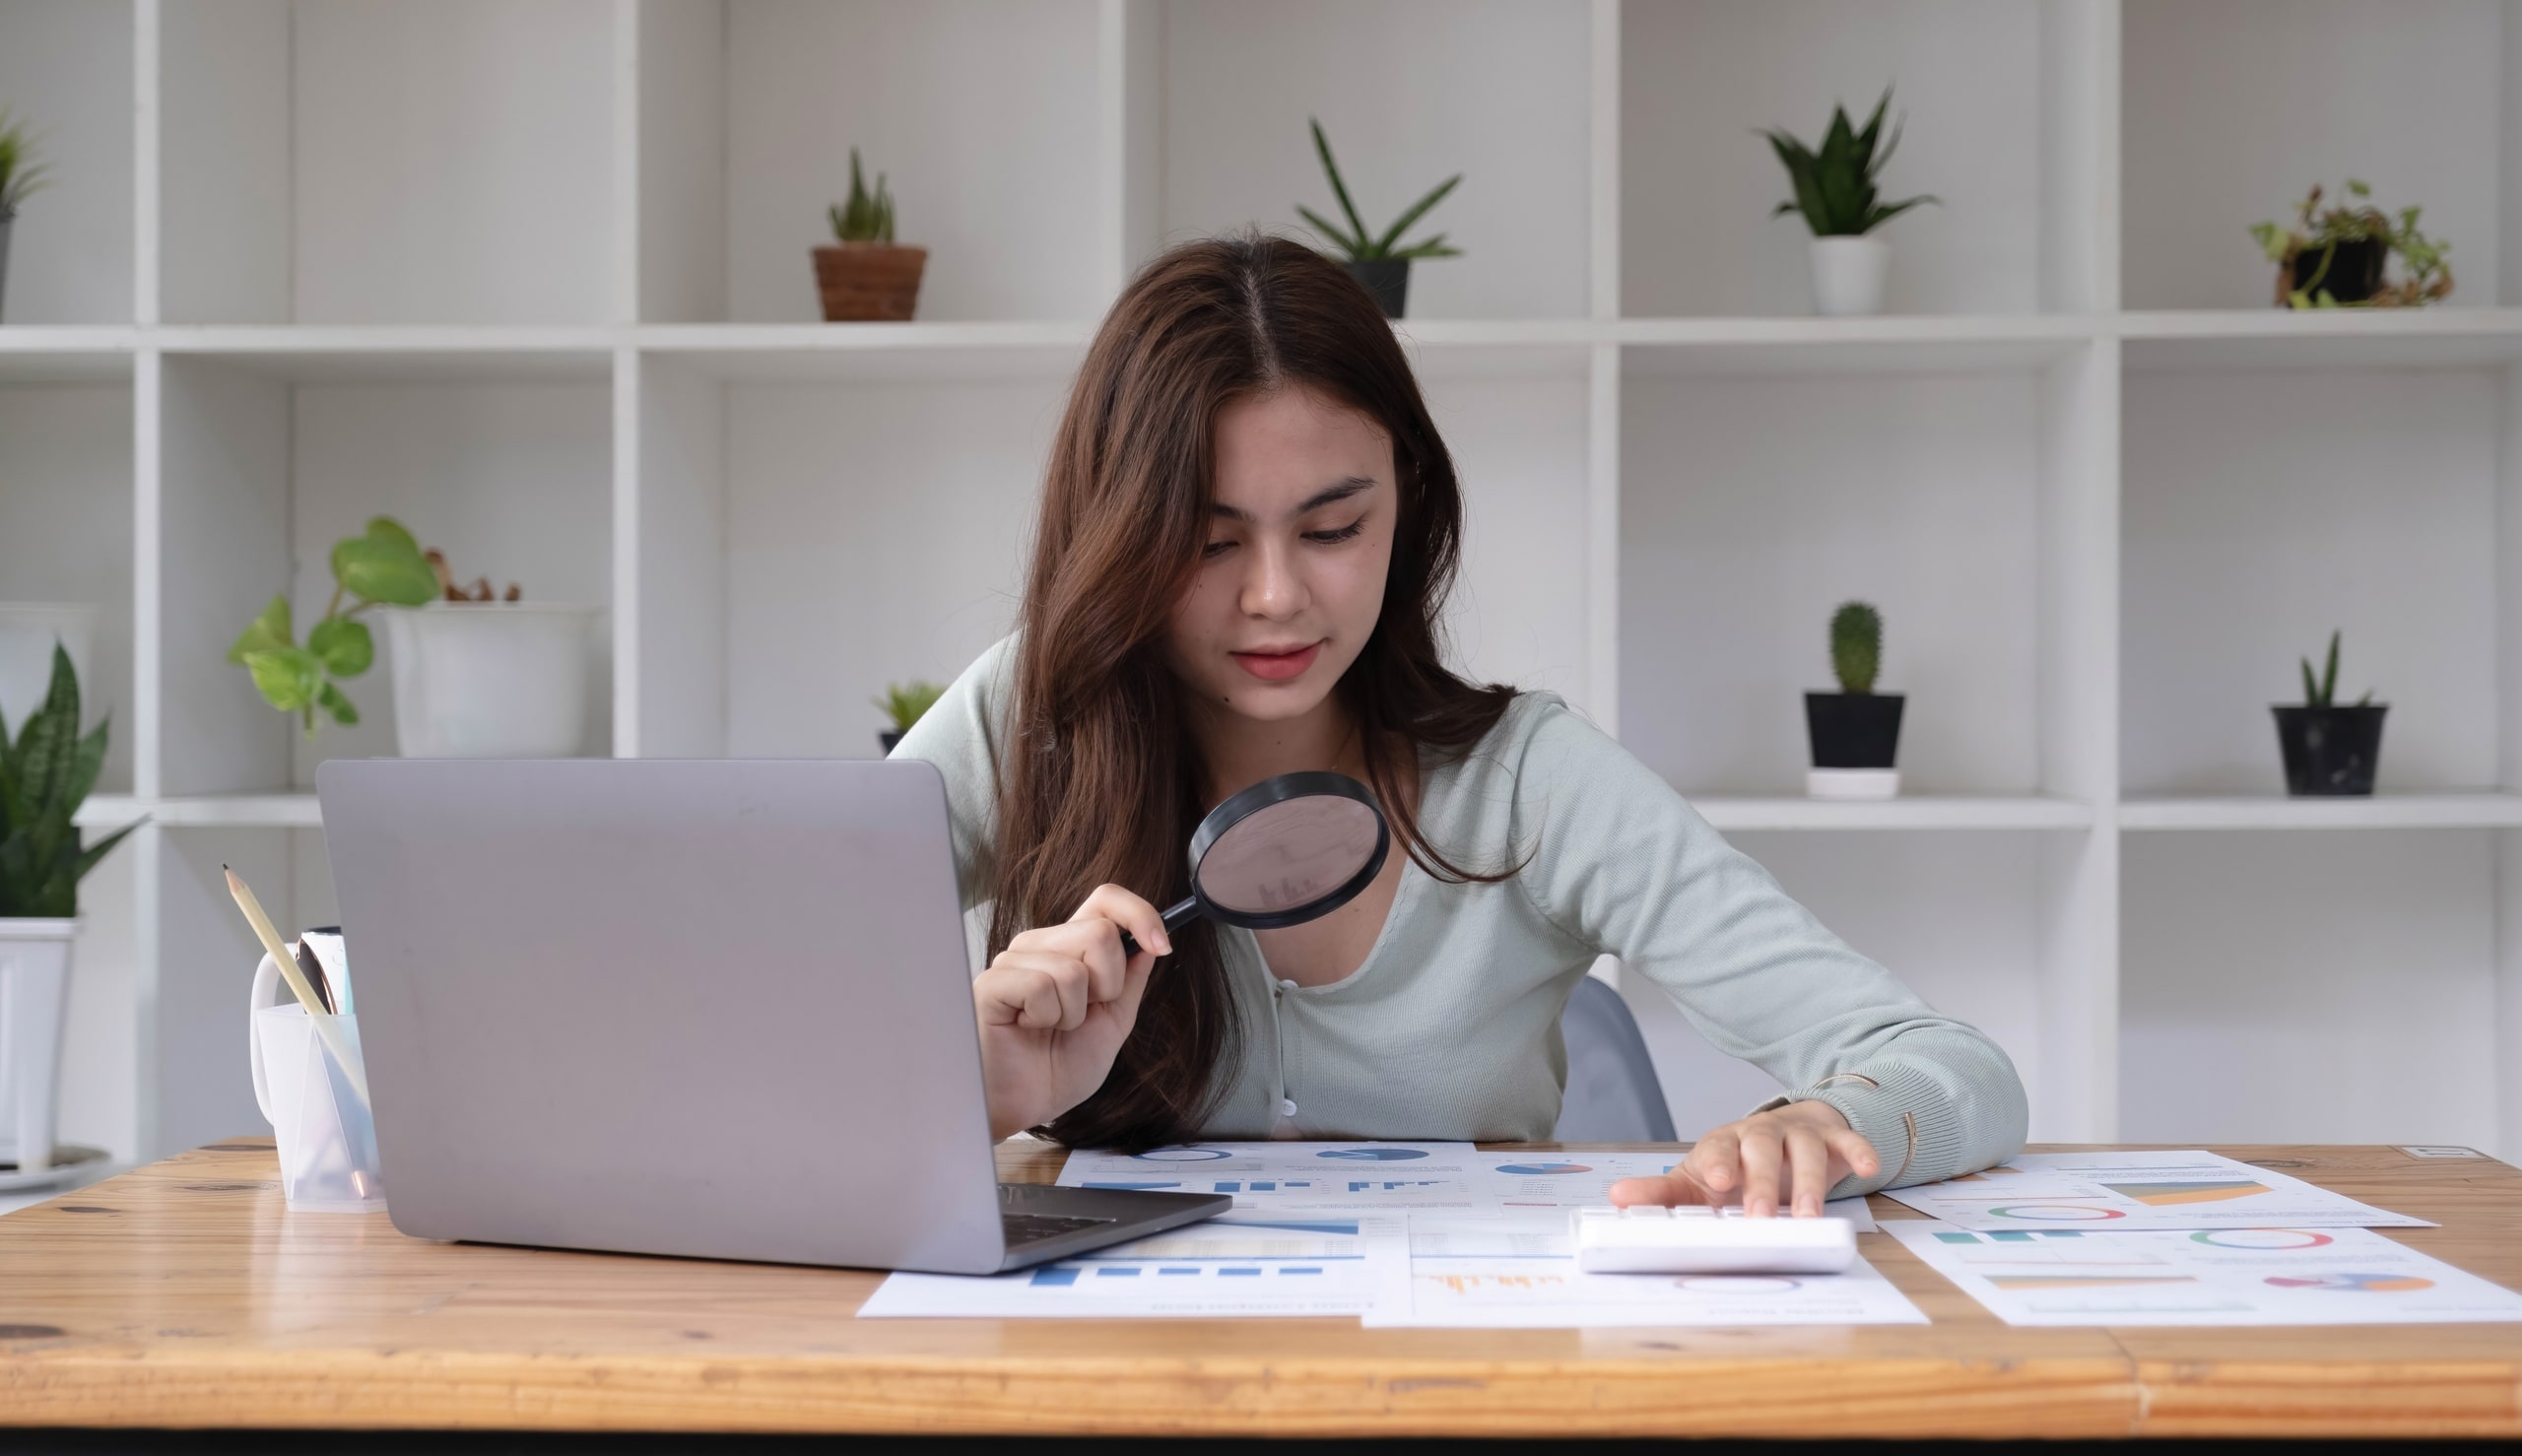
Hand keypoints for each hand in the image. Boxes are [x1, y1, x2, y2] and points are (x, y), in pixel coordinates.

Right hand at [973, 884, 1170, 1140]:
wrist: (1023, 1106)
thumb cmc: (1054, 1070)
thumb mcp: (1112, 1024)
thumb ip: (1130, 982)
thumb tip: (1150, 943)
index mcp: (1070, 948)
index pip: (1105, 900)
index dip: (1139, 914)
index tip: (1161, 945)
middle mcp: (1040, 945)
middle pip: (1099, 932)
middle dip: (1108, 986)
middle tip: (1081, 1016)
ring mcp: (1014, 961)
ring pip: (1073, 968)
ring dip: (1073, 1012)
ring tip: (1050, 1028)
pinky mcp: (992, 983)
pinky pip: (1041, 986)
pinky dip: (1046, 1018)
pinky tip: (1028, 1028)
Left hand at [1607, 1099, 1878, 1217]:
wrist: (1790, 1131)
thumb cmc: (1739, 1164)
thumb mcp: (1699, 1180)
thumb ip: (1662, 1192)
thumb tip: (1615, 1197)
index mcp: (1725, 1143)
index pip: (1718, 1146)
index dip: (1719, 1161)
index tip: (1718, 1181)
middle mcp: (1761, 1134)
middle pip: (1761, 1149)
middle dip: (1762, 1182)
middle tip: (1761, 1217)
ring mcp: (1798, 1134)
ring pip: (1804, 1148)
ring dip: (1808, 1180)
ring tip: (1809, 1216)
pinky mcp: (1833, 1139)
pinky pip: (1848, 1141)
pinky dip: (1858, 1150)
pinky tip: (1868, 1168)